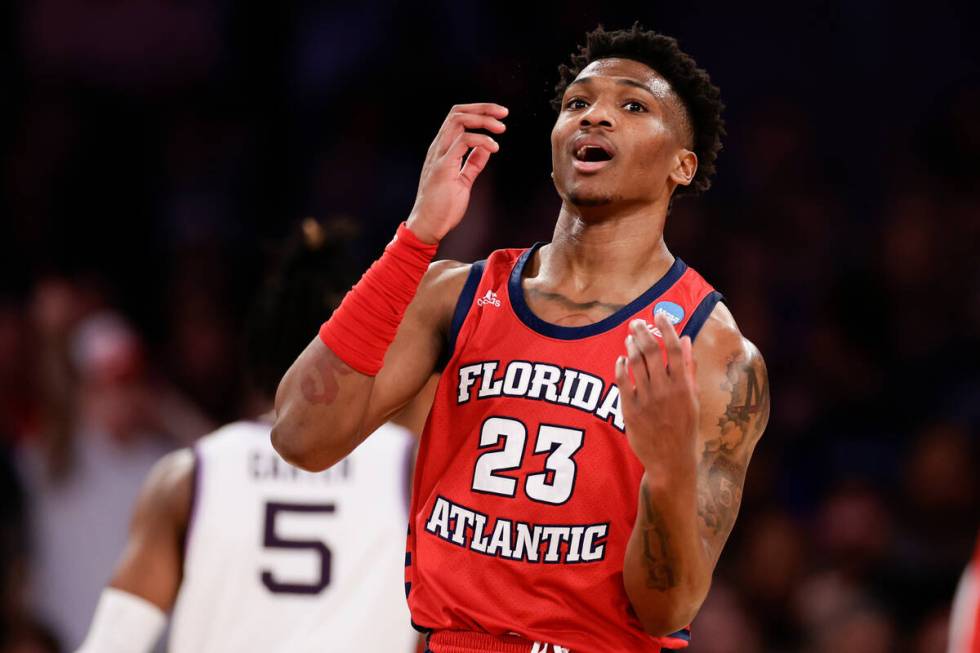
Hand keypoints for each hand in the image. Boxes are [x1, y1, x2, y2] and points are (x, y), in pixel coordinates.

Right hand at [406, 103, 507, 243]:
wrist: (428, 225)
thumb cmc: (442, 206)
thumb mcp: (463, 179)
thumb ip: (473, 163)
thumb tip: (486, 149)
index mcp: (442, 149)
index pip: (457, 118)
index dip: (478, 111)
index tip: (498, 116)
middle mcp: (439, 147)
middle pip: (457, 112)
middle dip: (483, 108)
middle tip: (503, 113)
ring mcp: (439, 155)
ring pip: (458, 121)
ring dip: (483, 120)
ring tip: (500, 128)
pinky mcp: (443, 166)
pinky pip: (463, 141)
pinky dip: (481, 140)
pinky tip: (493, 147)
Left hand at [616, 313, 699, 473]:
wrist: (671, 461)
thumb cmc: (684, 428)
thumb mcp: (693, 398)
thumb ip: (688, 368)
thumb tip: (685, 340)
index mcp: (683, 386)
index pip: (673, 349)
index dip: (666, 327)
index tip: (660, 313)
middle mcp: (664, 390)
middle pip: (651, 351)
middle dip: (643, 331)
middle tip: (636, 321)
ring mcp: (646, 399)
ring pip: (635, 363)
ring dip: (631, 345)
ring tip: (629, 337)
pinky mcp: (630, 409)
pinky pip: (622, 381)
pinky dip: (620, 366)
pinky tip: (620, 359)